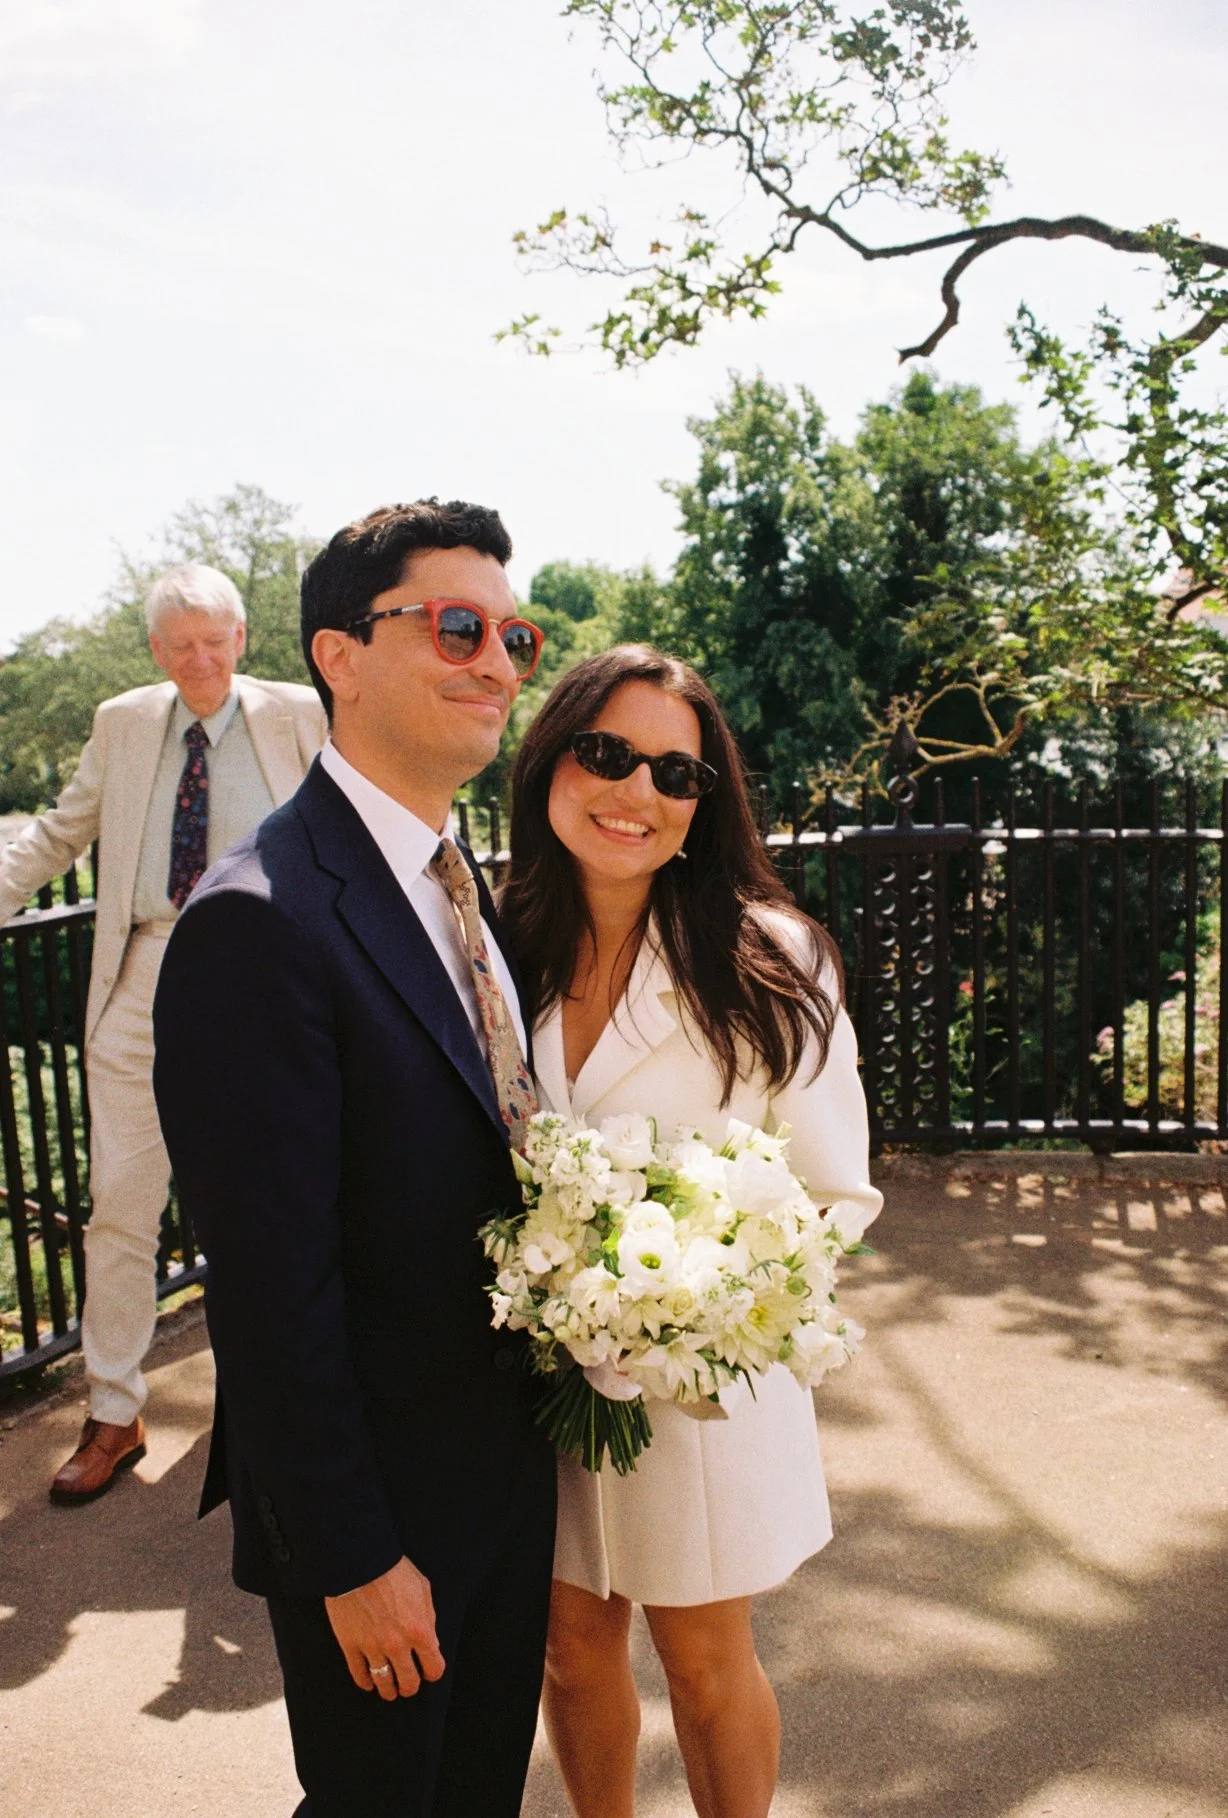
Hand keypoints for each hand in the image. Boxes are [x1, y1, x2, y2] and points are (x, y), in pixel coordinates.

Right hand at [324, 1555, 445, 1700]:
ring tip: (389, 1690)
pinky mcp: (350, 1645)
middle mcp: (398, 1645)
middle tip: (407, 1685)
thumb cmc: (393, 1570)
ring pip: (384, 1683)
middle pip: (408, 1682)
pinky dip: (365, 1682)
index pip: (434, 1668)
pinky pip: (359, 1674)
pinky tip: (369, 1682)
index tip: (428, 1671)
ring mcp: (373, 1647)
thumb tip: (430, 1640)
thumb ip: (429, 1617)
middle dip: (410, 1686)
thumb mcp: (423, 1589)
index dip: (432, 1672)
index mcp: (420, 1630)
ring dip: (389, 1690)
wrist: (360, 1561)